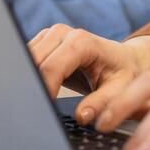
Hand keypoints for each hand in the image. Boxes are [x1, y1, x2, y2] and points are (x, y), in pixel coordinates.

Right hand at [28, 25, 149, 125]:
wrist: (124, 59)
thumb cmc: (122, 74)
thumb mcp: (120, 90)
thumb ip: (102, 103)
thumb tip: (82, 116)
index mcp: (82, 42)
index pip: (51, 68)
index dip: (44, 91)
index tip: (43, 112)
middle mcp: (63, 33)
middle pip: (33, 62)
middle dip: (33, 87)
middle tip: (36, 111)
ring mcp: (51, 34)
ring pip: (25, 59)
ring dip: (27, 81)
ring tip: (35, 103)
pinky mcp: (43, 41)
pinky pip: (26, 58)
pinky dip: (27, 76)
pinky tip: (34, 91)